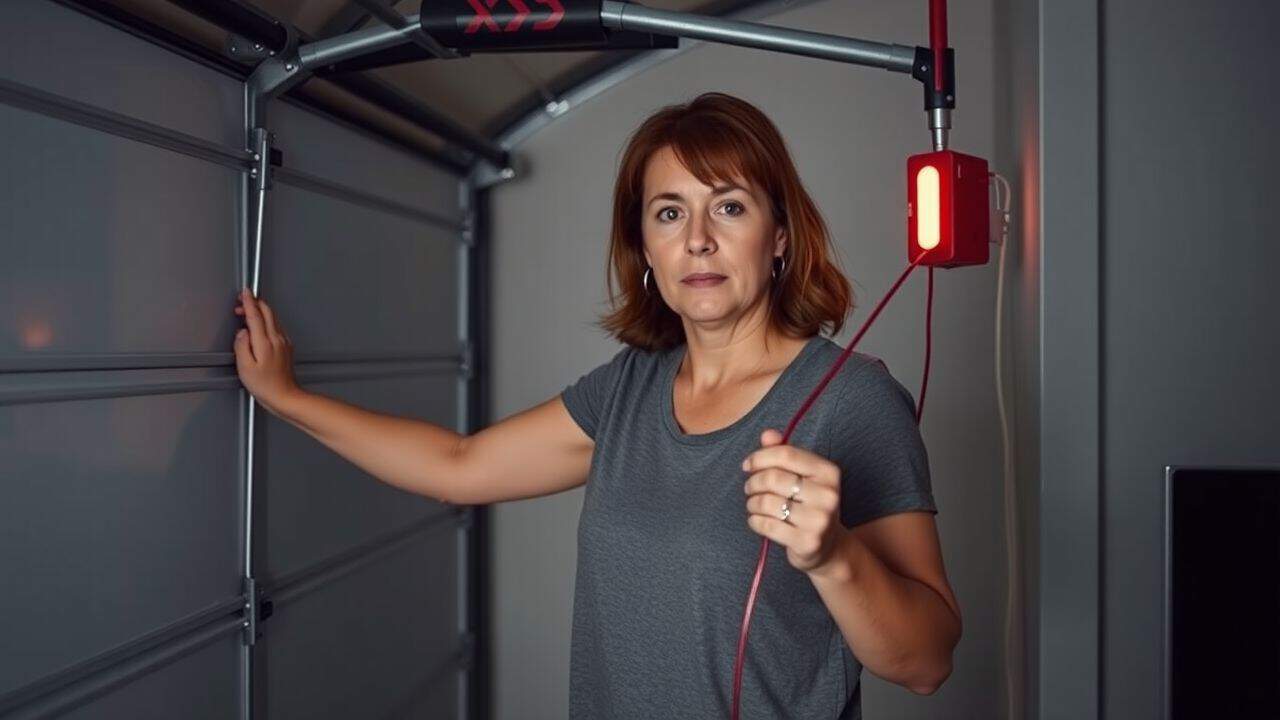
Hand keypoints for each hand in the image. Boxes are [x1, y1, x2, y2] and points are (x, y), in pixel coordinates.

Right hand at [233, 287, 301, 414]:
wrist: (285, 396)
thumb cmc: (265, 386)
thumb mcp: (245, 367)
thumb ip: (241, 346)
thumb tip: (241, 332)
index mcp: (265, 342)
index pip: (256, 316)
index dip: (248, 302)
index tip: (244, 293)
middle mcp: (277, 339)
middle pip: (267, 312)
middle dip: (254, 303)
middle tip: (242, 300)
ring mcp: (283, 342)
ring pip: (273, 318)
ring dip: (260, 311)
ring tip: (247, 311)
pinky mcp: (286, 347)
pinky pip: (276, 327)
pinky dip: (267, 320)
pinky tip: (260, 325)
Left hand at [742, 428, 847, 576]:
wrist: (828, 546)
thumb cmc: (810, 504)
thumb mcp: (803, 476)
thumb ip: (785, 453)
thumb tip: (768, 435)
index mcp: (828, 472)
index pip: (786, 454)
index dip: (760, 457)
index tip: (747, 465)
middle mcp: (828, 495)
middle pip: (773, 478)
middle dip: (753, 482)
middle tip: (749, 488)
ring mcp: (819, 520)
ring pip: (767, 502)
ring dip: (752, 503)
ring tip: (753, 504)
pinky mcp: (807, 542)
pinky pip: (767, 525)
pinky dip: (754, 521)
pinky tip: (756, 520)